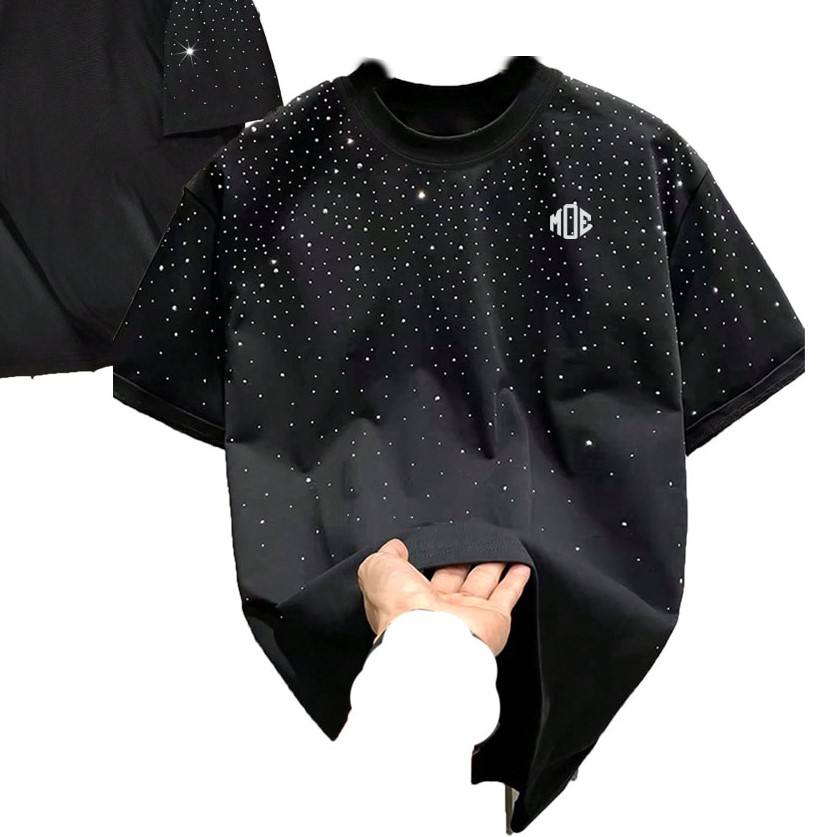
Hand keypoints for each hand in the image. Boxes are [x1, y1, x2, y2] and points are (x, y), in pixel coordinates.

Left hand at [357, 538, 531, 654]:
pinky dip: (516, 579)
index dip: (428, 560)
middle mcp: (441, 609)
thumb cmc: (398, 607)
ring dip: (493, 564)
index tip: (436, 544)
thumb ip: (386, 555)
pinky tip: (521, 564)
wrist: (426, 639)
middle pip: (456, 577)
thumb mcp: (378, 570)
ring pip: (484, 582)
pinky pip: (507, 595)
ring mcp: (469, 615)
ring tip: (500, 546)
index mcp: (411, 599)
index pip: (422, 576)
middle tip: (473, 542)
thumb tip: (396, 547)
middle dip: (463, 560)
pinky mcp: (494, 619)